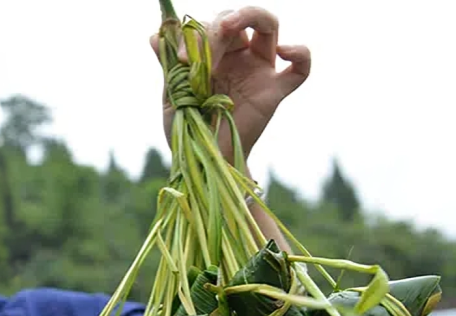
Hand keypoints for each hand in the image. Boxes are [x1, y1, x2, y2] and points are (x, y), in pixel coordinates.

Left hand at [152, 6, 311, 161]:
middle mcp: (240, 58)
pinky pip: (300, 69)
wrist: (201, 159)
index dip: (195, 33)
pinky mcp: (273, 93)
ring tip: (228, 27)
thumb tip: (155, 36)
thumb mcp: (173, 93)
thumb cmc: (187, 128)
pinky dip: (301, 54)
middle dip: (215, 29)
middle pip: (238, 20)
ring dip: (249, 16)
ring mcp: (259, 73)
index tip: (180, 58)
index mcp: (216, 55)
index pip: (211, 25)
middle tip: (196, 56)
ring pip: (269, 25)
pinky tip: (284, 51)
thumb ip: (170, 65)